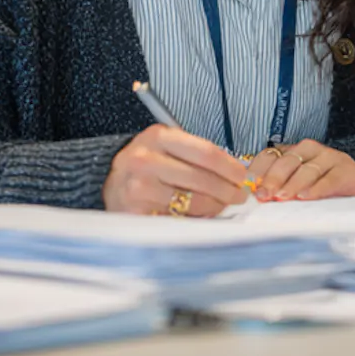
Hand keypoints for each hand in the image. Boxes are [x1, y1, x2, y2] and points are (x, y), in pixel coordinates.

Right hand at [103, 125, 250, 215]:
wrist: (112, 180)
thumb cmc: (150, 163)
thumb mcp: (169, 147)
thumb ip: (197, 157)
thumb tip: (237, 176)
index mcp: (159, 136)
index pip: (206, 152)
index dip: (230, 167)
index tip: (243, 178)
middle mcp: (145, 159)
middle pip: (201, 179)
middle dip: (227, 191)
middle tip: (240, 197)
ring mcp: (137, 187)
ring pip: (191, 202)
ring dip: (213, 207)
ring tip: (221, 206)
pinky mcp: (134, 212)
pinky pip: (175, 218)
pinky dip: (193, 219)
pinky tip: (200, 216)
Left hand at [245, 139, 354, 201]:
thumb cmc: (322, 191)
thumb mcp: (296, 188)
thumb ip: (276, 189)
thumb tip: (252, 200)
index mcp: (293, 152)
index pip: (270, 155)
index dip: (258, 171)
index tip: (250, 188)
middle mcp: (310, 150)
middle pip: (287, 161)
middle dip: (273, 179)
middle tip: (264, 196)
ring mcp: (330, 158)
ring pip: (307, 169)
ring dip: (293, 184)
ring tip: (283, 197)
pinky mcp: (346, 170)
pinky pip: (329, 179)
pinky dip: (317, 188)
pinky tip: (306, 197)